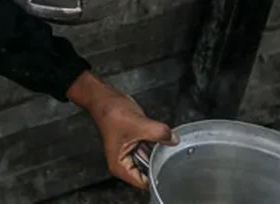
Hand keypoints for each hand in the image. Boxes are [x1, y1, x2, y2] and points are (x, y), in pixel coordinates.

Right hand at [69, 72, 176, 189]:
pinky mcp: (135, 142)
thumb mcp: (139, 124)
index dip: (157, 175)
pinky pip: (150, 147)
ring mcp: (130, 152)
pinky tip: (162, 138)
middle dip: (159, 162)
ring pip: (151, 157)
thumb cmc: (110, 113)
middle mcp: (124, 162)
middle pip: (148, 170)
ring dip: (158, 151)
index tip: (168, 167)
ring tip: (166, 144)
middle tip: (170, 154)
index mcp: (120, 166)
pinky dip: (156, 143)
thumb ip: (160, 133)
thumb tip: (174, 139)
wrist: (106, 97)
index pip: (144, 182)